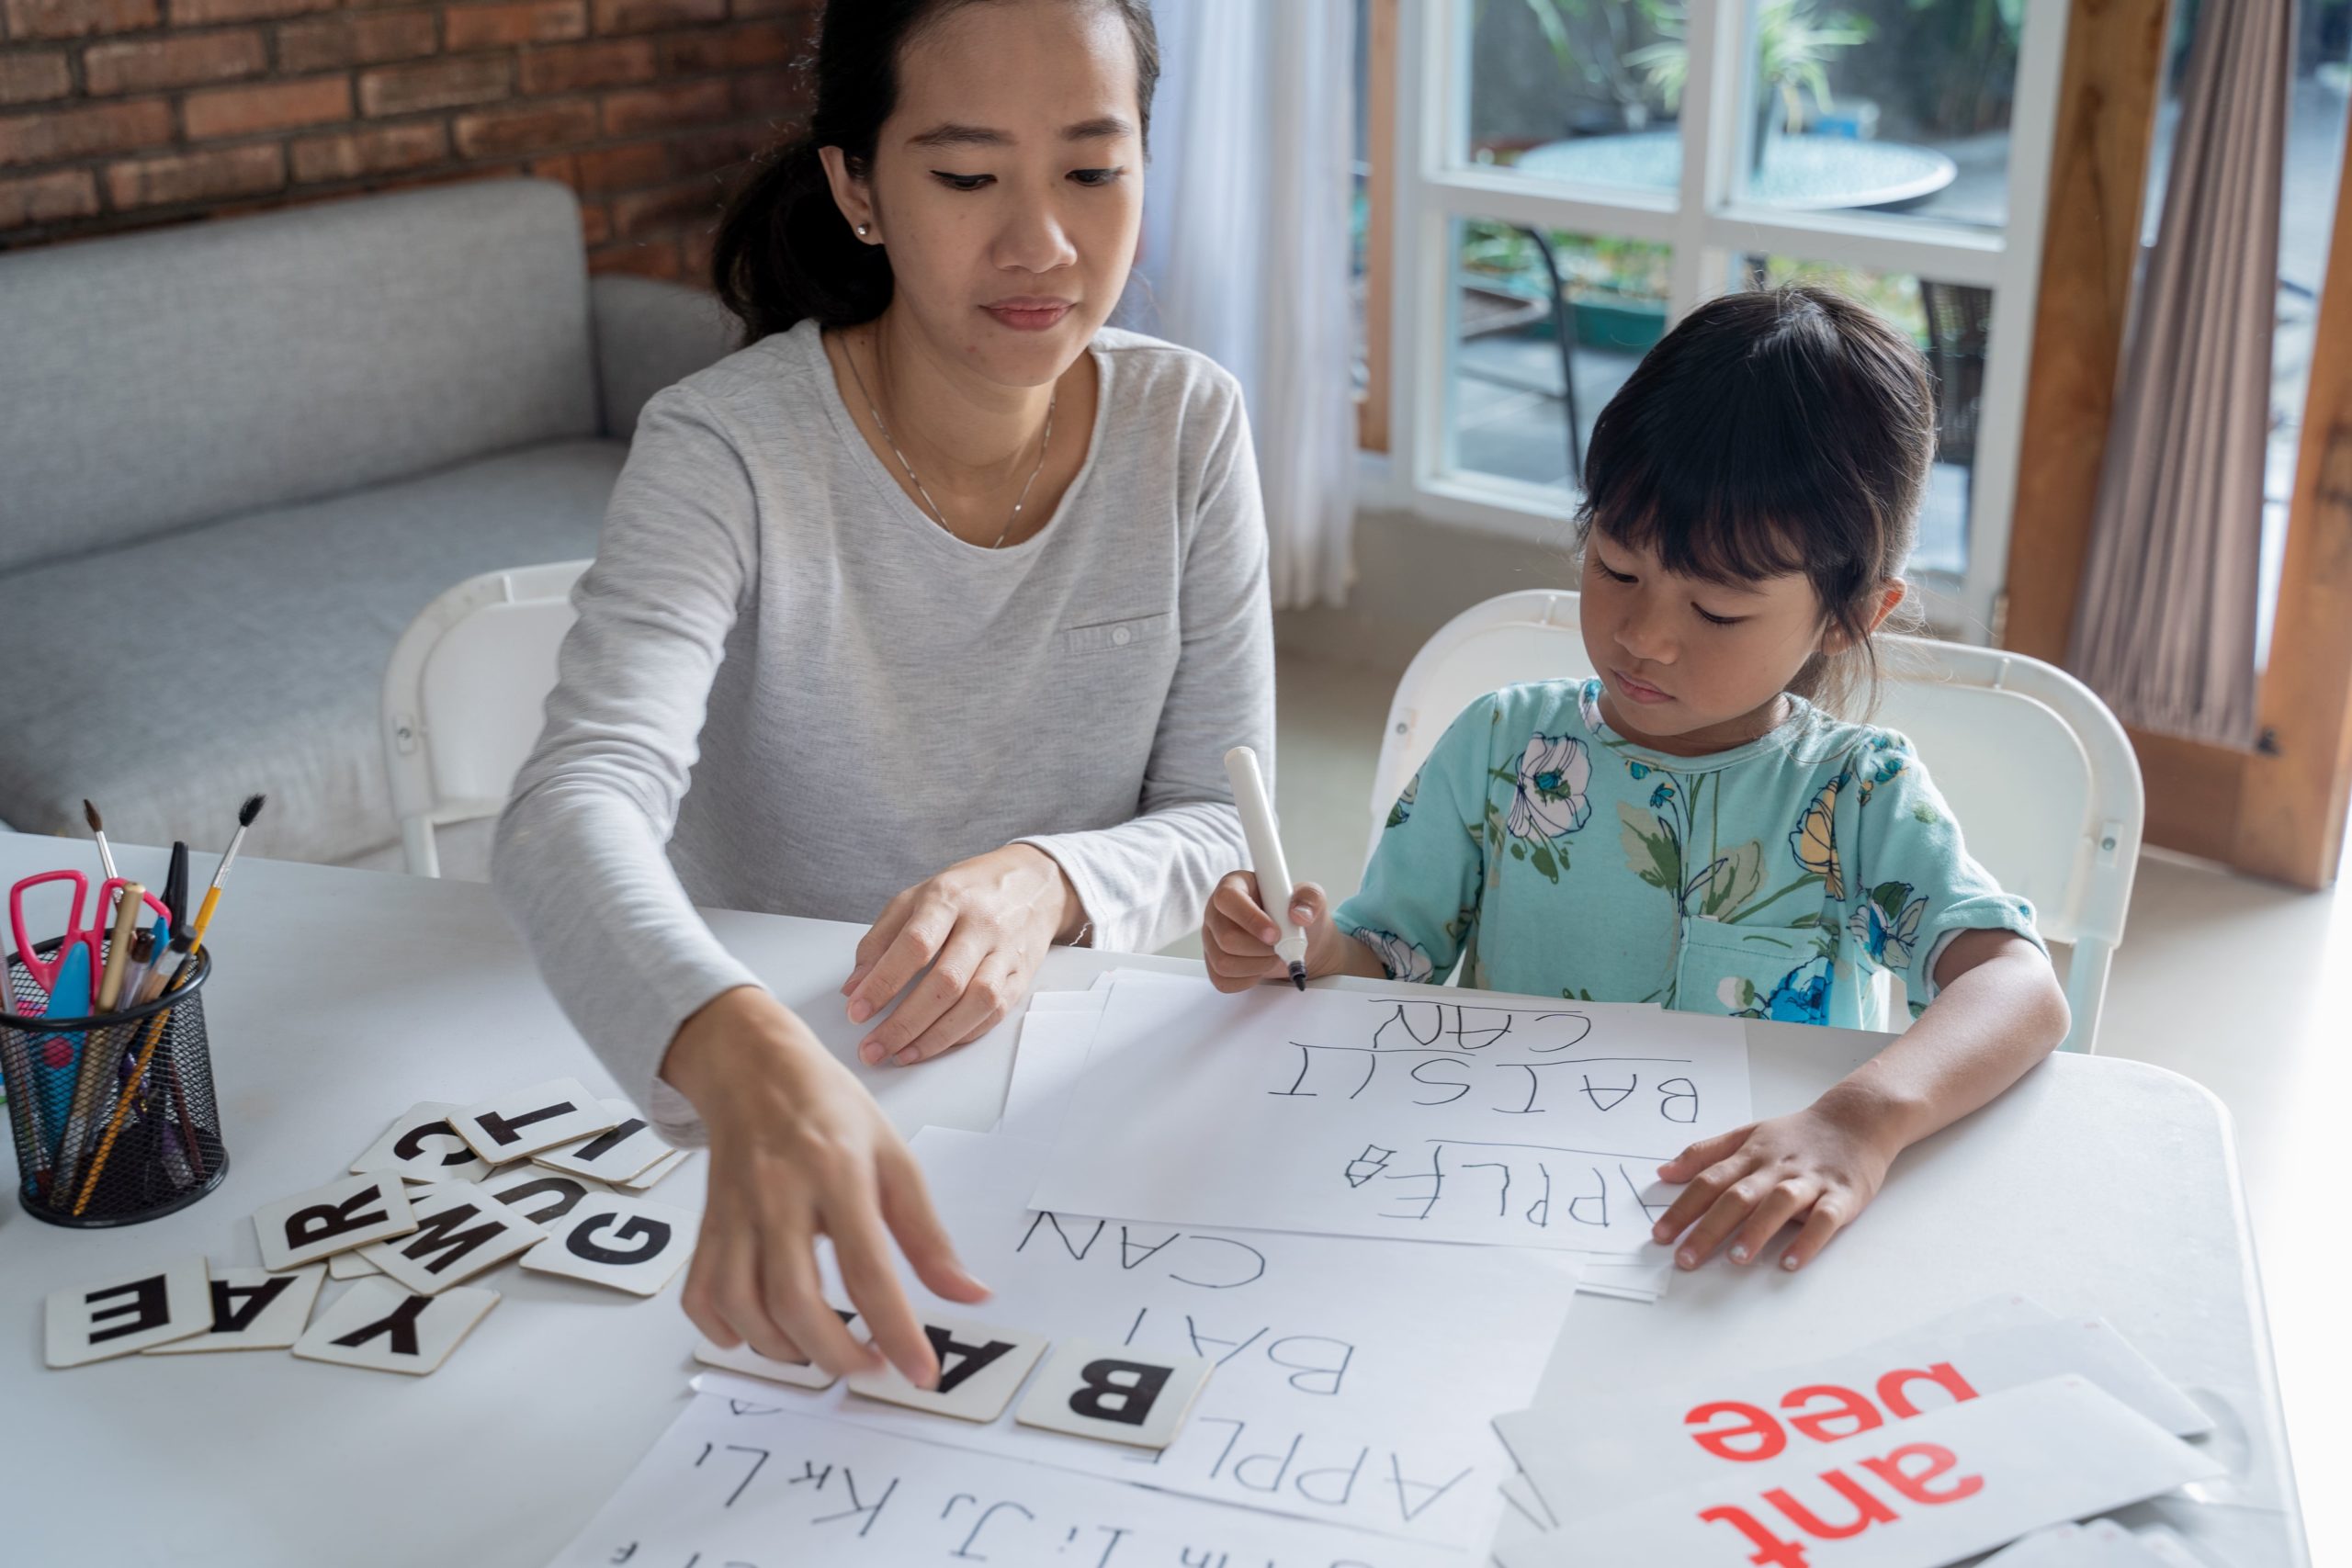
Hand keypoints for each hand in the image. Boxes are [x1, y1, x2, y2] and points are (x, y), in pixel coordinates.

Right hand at [666, 986, 988, 1387]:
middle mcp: (778, 1193)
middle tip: (868, 1367)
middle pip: (794, 1299)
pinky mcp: (707, 1224)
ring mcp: (734, 1211)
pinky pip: (700, 1295)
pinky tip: (760, 1334)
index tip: (920, 1374)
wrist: (753, 1066)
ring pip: (741, 1305)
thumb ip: (928, 1235)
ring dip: (782, 1349)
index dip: (896, 1330)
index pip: (867, 1268)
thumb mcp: (894, 1156)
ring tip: (820, 1352)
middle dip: (834, 1353)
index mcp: (838, 1172)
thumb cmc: (830, 1109)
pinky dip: (725, 1331)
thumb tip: (970, 1294)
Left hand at [841, 844, 1078, 1066]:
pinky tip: (935, 1044)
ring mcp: (1007, 951)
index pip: (914, 945)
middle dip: (904, 1023)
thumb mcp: (914, 899)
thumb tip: (854, 988)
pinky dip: (962, 1034)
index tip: (856, 1012)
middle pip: (945, 982)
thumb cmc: (966, 892)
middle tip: (873, 1048)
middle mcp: (982, 924)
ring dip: (935, 1037)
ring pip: (976, 1003)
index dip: (883, 982)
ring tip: (901, 1055)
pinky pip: (995, 1013)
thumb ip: (879, 941)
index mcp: (948, 899)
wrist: (1032, 882)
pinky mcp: (1022, 975)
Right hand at [1201, 873, 1351, 991]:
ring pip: (1223, 963)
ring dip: (1257, 965)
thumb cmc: (1297, 913)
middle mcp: (1217, 911)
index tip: (1275, 934)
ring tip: (1272, 956)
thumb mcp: (1311, 897)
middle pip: (1225, 937)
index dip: (1249, 918)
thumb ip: (1309, 898)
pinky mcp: (1214, 963)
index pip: (1227, 898)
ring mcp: (1212, 938)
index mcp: (1235, 885)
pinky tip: (1260, 967)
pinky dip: (1248, 980)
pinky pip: (1223, 980)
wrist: (1298, 941)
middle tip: (1279, 945)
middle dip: (1260, 949)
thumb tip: (1299, 914)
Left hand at [1649, 1088, 1900, 1272]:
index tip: (1660, 1236)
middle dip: (1709, 1228)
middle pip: (1737, 1196)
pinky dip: (1808, 1240)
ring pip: (1779, 1203)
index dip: (1683, 1208)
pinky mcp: (1842, 1196)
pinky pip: (1825, 1219)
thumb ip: (1704, 1154)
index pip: (1709, 1181)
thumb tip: (1662, 1173)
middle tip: (1685, 1258)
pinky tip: (1791, 1262)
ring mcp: (1809, 1181)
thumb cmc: (1796, 1136)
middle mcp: (1775, 1168)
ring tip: (1736, 1259)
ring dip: (1757, 1230)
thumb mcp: (1746, 1134)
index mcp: (1750, 1155)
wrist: (1856, 1120)